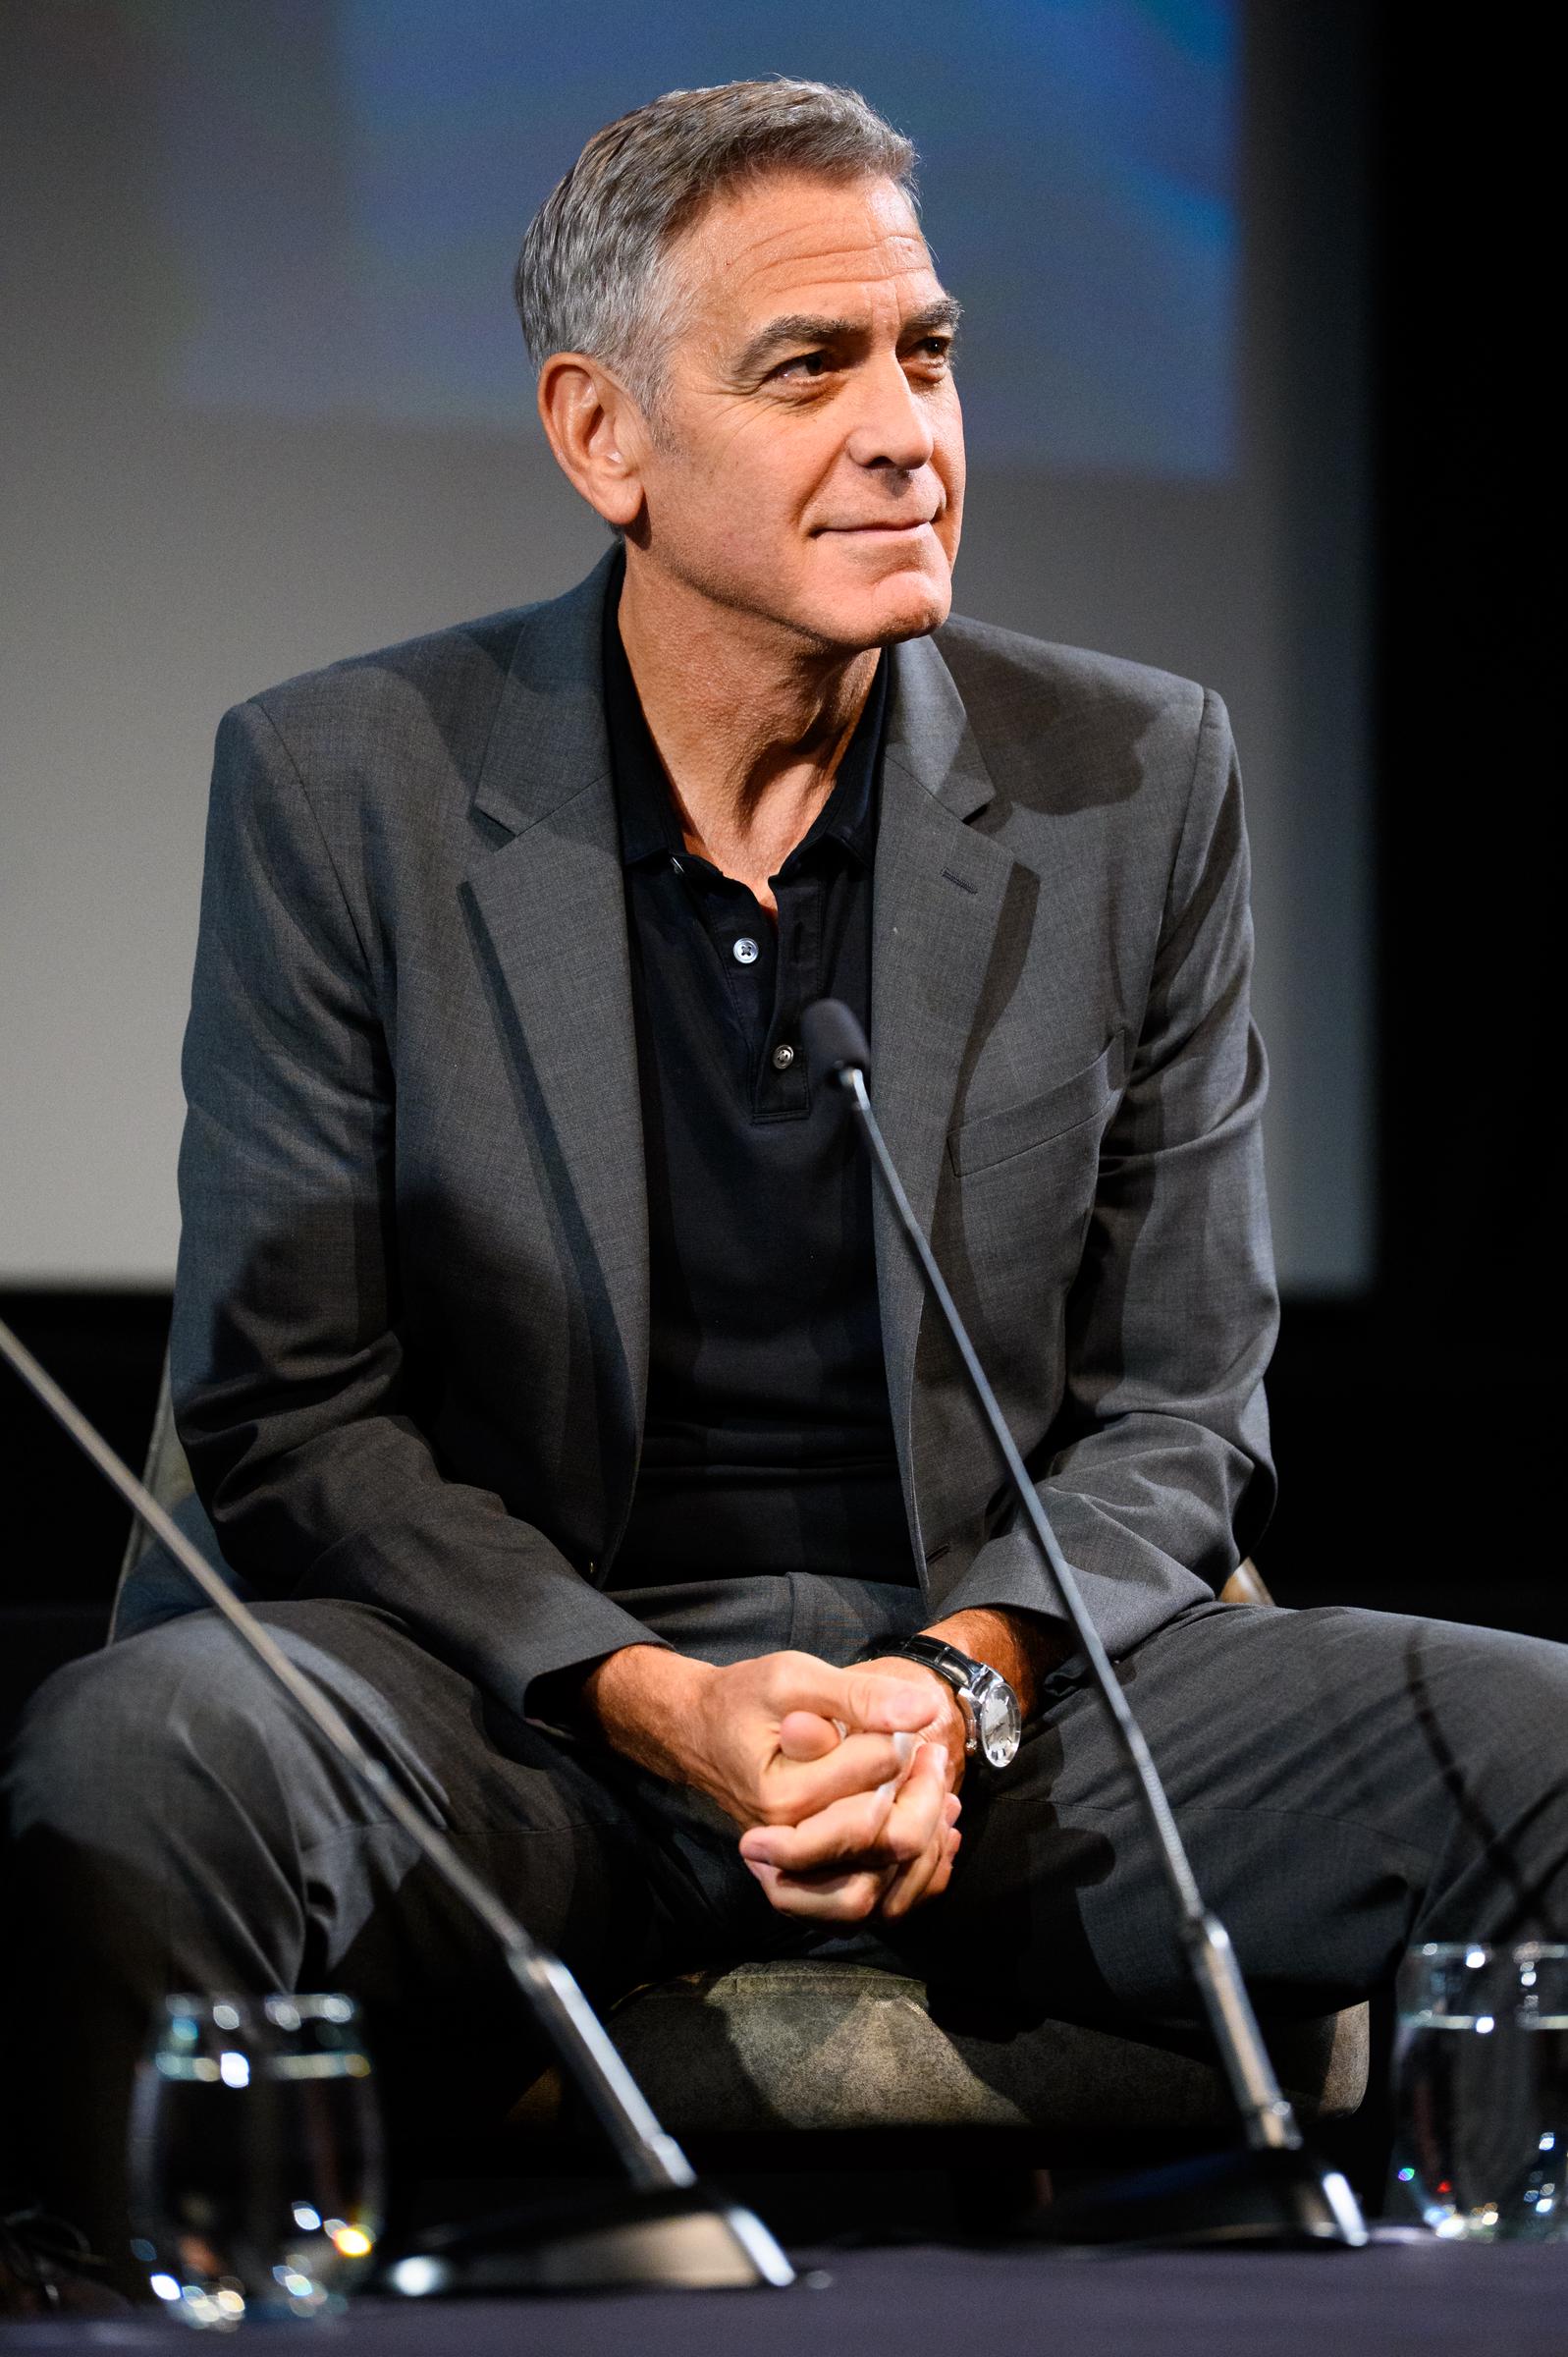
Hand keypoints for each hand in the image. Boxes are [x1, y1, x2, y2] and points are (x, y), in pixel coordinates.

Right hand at [737, 1655, 966, 1921]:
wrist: (703, 1737)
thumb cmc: (746, 1701)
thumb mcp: (793, 1677)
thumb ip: (857, 1694)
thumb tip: (924, 1707)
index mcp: (781, 1798)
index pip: (875, 1775)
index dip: (903, 1740)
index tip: (903, 1716)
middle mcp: (788, 1853)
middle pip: (891, 1841)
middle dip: (926, 1794)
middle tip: (930, 1753)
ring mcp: (800, 1879)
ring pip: (888, 1891)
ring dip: (930, 1843)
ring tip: (939, 1794)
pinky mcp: (814, 1892)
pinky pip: (879, 1906)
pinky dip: (918, 1876)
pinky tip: (936, 1831)